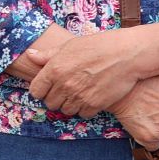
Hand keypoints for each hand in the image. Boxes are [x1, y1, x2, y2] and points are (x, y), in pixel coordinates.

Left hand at [24, 30, 141, 116]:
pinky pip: (82, 114)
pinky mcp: (94, 105)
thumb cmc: (100, 45)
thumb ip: (48, 54)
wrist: (128, 54)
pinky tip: (92, 96)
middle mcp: (64, 84)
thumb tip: (30, 55)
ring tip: (81, 92)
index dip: (42, 89)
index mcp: (55, 68)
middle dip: (57, 97)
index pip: (36, 91)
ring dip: (71, 104)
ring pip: (66, 110)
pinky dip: (86, 108)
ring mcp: (79, 96)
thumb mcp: (71, 45)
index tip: (50, 87)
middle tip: (69, 89)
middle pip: (50, 103)